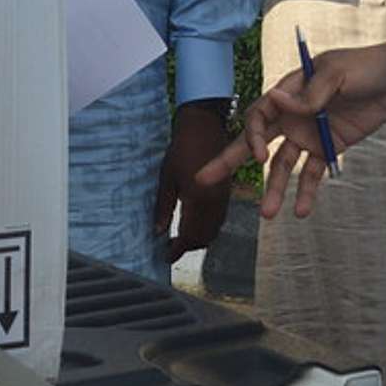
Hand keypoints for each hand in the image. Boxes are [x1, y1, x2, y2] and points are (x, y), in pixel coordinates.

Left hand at [154, 103, 231, 260]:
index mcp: (198, 201)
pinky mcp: (228, 195)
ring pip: (213, 232)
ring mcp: (224, 201)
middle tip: (169, 248)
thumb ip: (163, 206)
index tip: (165, 256)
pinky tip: (193, 225)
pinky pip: (218, 222)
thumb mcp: (166, 177)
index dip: (177, 249)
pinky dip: (207, 229)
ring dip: (198, 239)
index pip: (189, 235)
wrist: (205, 129)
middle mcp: (215, 205)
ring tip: (179, 239)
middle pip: (203, 238)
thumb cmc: (181, 149)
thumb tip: (157, 232)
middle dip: (187, 247)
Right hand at [196, 40, 385, 218]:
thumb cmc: (362, 68)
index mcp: (287, 91)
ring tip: (267, 214)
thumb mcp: (335, 74)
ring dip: (275, 189)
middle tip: (205, 178)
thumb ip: (309, 93)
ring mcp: (307, 133)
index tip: (258, 154)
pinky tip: (301, 211)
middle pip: (255, 142)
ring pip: (283, 165)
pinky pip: (313, 173)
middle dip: (229, 160)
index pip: (259, 117)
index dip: (252, 136)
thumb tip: (277, 100)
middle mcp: (291, 115)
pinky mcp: (328, 147)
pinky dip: (307, 192)